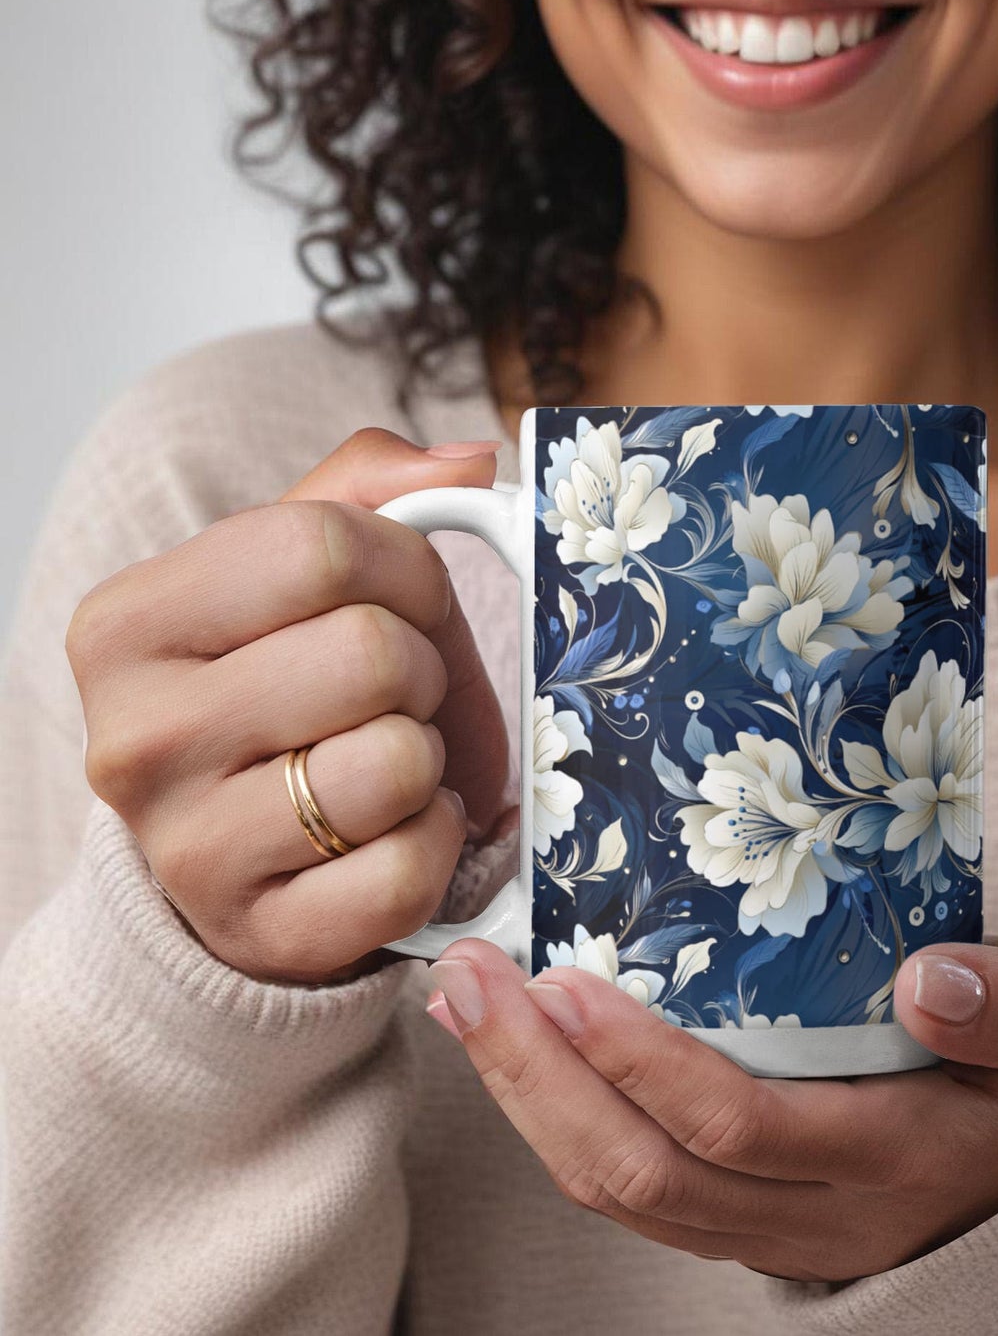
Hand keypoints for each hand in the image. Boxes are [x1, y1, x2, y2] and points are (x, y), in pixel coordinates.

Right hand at [66, 427, 512, 984]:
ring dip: (426, 757)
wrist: (234, 846)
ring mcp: (189, 851)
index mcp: (128, 622)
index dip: (406, 569)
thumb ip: (369, 490)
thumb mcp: (288, 571)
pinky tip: (389, 832)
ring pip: (398, 764)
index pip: (325, 545)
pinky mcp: (264, 934)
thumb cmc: (277, 685)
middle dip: (419, 668)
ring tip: (381, 761)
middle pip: (373, 654)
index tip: (404, 599)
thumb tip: (471, 461)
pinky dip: (434, 842)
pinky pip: (411, 870)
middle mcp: (136, 739)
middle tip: (391, 694)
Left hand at [424, 934, 997, 1281]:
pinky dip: (560, 1121)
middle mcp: (818, 1212)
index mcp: (895, 1154)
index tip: (568, 983)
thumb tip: (926, 982)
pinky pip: (634, 1190)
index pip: (741, 1128)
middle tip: (471, 979)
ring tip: (468, 1002)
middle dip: (542, 1079)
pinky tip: (521, 1051)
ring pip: (624, 1194)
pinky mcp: (746, 1219)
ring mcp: (773, 1229)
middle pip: (647, 1174)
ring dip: (530, 1099)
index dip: (645, 1065)